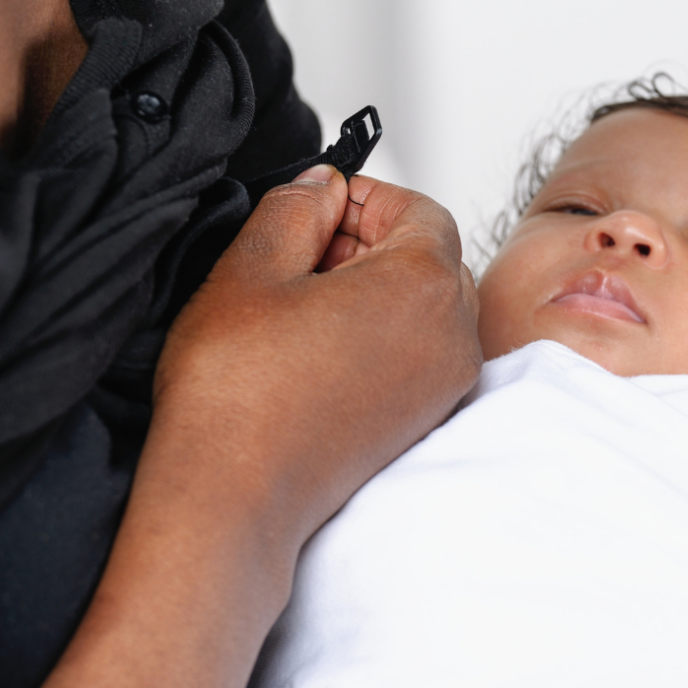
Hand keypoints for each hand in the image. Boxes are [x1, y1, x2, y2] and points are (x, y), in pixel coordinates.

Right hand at [40, 165, 480, 687]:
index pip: (419, 209)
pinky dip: (383, 329)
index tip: (320, 206)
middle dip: (370, 239)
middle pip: (429, 254)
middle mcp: (453, 333)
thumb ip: (296, 206)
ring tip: (307, 298)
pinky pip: (420, 348)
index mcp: (425, 285)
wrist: (233, 501)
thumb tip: (322, 186)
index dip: (366, 197)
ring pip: (426, 302)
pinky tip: (321, 341)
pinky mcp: (426, 415)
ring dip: (375, 284)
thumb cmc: (238, 395)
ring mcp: (445, 381)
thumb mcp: (251, 266)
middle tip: (306, 248)